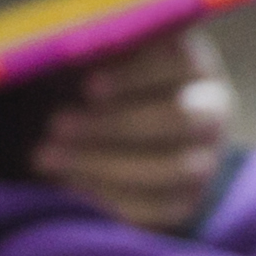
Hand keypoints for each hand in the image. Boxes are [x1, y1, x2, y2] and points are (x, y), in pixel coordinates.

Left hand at [35, 27, 231, 230]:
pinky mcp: (186, 200)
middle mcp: (211, 110)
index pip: (179, 62)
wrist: (105, 135)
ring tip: (44, 157)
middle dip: (113, 124)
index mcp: (194, 64)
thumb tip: (60, 48)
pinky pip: (157, 207)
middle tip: (55, 124)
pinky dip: (108, 198)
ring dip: (103, 164)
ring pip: (171, 167)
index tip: (86, 86)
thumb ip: (86, 49)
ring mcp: (206, 158)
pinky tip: (63, 185)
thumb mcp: (92, 56)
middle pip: (178, 118)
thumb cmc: (92, 80)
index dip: (135, 75)